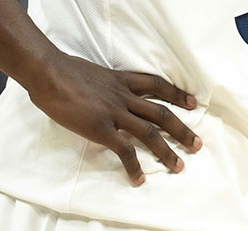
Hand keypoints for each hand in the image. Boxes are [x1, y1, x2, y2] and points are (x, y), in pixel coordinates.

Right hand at [25, 54, 202, 185]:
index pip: (157, 85)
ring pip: (150, 132)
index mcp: (122, 80)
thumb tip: (100, 88)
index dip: (176, 94)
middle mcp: (124, 96)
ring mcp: (115, 112)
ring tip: (179, 165)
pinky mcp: (102, 128)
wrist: (50, 73)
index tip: (192, 102)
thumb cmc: (64, 69)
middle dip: (181, 129)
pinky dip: (134, 166)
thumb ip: (103, 82)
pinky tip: (139, 179)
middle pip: (161, 112)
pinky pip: (124, 150)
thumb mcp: (92, 71)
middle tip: (197, 143)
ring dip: (167, 151)